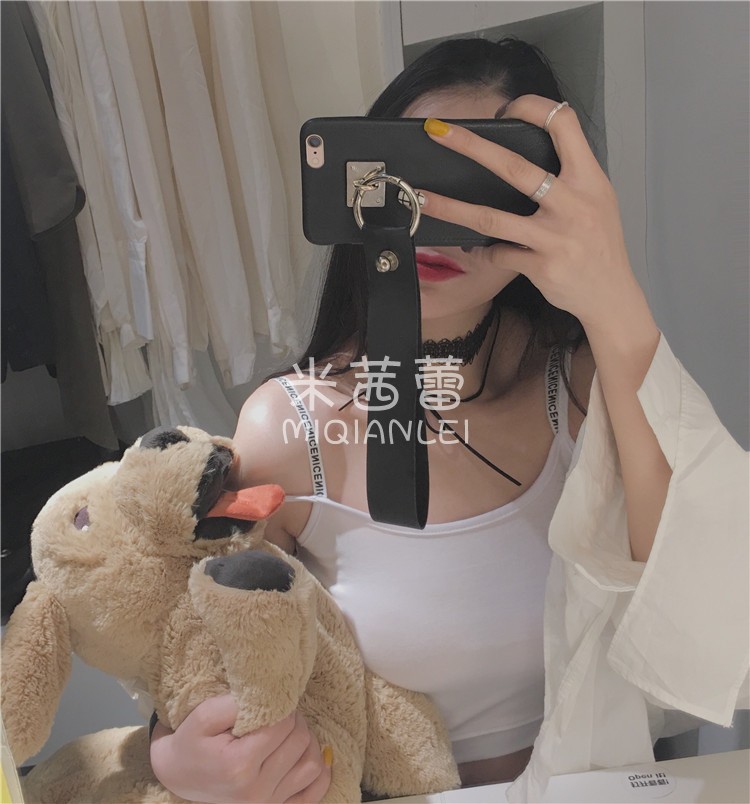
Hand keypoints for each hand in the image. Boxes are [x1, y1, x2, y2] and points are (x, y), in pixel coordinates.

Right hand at [150, 695, 331, 802]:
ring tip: (288, 732)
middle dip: (294, 720)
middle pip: (300, 741)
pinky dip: (319, 770)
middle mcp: (256, 791)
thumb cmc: (192, 741)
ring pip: (312, 763)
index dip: (282, 707)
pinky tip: (303, 755)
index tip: (271, 703)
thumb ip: (236, 704)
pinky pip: (315, 790)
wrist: (180, 775)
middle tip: (279, 714)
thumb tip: (271, 698)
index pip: (283, 725)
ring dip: (306, 741)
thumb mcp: (204, 715)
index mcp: (239, 766)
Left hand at [420, 95, 650, 334]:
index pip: (563, 123)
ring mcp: (556, 237)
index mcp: (589, 178)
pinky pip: (499, 254)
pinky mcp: (541, 265)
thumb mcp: (596, 199)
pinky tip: (476, 250)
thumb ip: (567, 177)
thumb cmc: (598, 243)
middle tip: (439, 132)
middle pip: (513, 166)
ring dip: (450, 207)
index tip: (504, 110)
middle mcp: (573, 204)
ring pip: (491, 217)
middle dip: (470, 146)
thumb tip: (517, 155)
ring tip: (423, 198)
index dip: (532, 107)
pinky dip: (483, 252)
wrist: (611, 294)